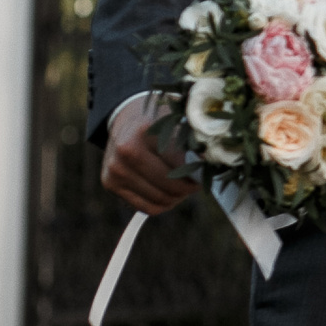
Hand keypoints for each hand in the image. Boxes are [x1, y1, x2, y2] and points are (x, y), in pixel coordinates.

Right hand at [101, 94, 198, 213]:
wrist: (126, 118)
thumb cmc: (159, 121)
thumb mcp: (177, 122)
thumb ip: (194, 141)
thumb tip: (214, 165)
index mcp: (144, 133)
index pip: (178, 165)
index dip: (197, 172)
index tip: (208, 171)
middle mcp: (126, 153)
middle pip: (169, 186)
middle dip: (188, 187)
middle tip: (198, 182)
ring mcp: (115, 170)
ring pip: (159, 200)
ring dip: (177, 197)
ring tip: (184, 187)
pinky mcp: (110, 184)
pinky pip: (146, 208)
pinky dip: (163, 204)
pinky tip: (170, 193)